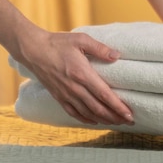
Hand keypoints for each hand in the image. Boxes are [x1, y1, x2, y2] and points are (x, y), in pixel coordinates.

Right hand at [15, 29, 133, 125]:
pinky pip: (74, 113)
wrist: (33, 50)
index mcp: (82, 74)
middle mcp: (75, 88)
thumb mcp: (81, 40)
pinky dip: (86, 119)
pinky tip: (95, 121)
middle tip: (129, 121)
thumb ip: (100, 48)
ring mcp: (66, 95)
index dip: (118, 106)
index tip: (129, 114)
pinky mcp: (58, 97)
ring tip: (116, 122)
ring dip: (104, 120)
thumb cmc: (58, 43)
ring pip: (88, 113)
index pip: (104, 95)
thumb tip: (117, 55)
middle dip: (115, 117)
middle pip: (98, 108)